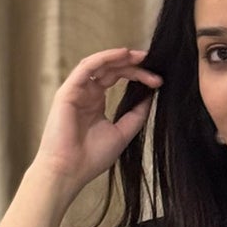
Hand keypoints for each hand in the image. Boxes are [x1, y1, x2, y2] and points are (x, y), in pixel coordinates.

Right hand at [33, 46, 162, 195]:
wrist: (69, 171)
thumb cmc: (91, 158)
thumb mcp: (122, 133)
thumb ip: (136, 115)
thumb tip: (151, 96)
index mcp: (96, 102)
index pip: (118, 78)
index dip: (138, 76)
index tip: (158, 80)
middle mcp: (86, 93)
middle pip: (111, 69)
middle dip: (133, 64)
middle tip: (152, 62)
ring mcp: (76, 91)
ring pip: (99, 64)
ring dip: (120, 57)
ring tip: (140, 56)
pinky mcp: (68, 91)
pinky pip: (87, 66)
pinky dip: (105, 58)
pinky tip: (123, 54)